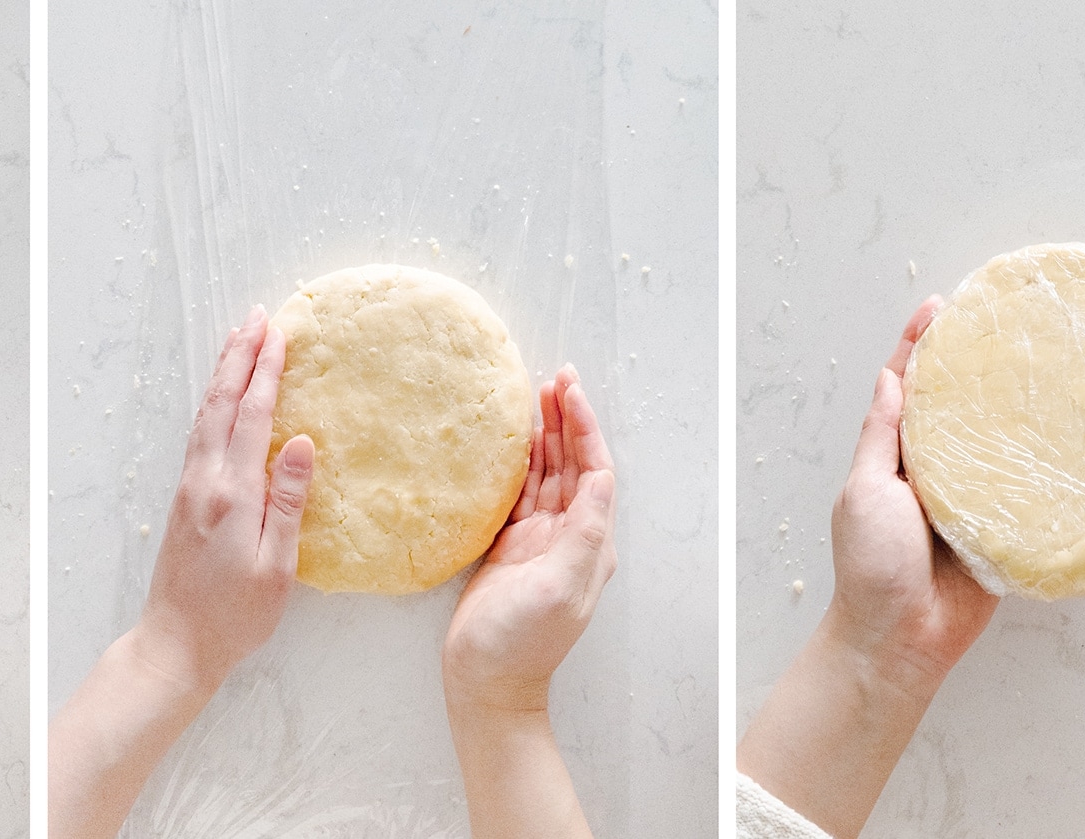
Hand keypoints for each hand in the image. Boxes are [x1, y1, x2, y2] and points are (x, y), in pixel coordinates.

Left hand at [50, 307, 315, 838]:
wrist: (175, 644)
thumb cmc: (234, 616)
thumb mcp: (276, 566)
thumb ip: (287, 502)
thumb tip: (302, 444)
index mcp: (231, 494)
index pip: (251, 417)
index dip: (265, 371)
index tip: (278, 332)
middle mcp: (204, 482)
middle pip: (221, 405)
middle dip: (239, 357)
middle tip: (257, 317)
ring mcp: (189, 488)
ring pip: (206, 416)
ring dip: (223, 375)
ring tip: (240, 341)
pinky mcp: (183, 500)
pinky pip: (200, 435)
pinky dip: (214, 404)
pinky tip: (222, 398)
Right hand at [443, 365, 615, 711]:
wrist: (485, 682)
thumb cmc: (521, 641)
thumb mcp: (559, 586)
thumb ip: (583, 532)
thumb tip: (599, 478)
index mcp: (590, 542)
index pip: (594, 470)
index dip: (584, 428)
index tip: (568, 390)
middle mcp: (570, 536)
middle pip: (572, 465)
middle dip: (566, 421)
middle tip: (552, 378)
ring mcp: (540, 542)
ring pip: (546, 475)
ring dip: (544, 436)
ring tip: (534, 395)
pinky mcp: (510, 548)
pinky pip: (518, 494)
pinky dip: (517, 464)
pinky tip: (510, 441)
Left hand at [738, 297, 999, 838]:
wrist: (903, 640)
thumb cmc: (873, 568)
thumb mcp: (867, 492)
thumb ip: (882, 438)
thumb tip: (890, 377)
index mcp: (894, 457)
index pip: (908, 388)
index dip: (922, 346)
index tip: (943, 305)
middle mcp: (933, 471)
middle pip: (957, 406)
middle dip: (977, 365)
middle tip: (1008, 321)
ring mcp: (969, 498)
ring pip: (994, 440)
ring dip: (1013, 406)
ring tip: (1046, 360)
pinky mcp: (1002, 528)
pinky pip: (1024, 487)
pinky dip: (1042, 460)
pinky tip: (1067, 429)